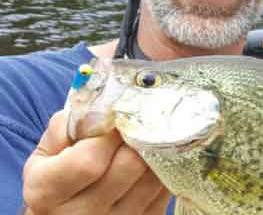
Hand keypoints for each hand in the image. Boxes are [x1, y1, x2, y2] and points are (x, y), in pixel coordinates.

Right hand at [22, 110, 172, 214]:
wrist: (66, 214)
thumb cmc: (56, 175)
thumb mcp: (47, 151)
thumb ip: (68, 126)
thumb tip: (103, 109)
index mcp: (47, 194)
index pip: (88, 161)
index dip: (110, 133)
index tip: (119, 116)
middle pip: (129, 166)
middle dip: (138, 136)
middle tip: (140, 120)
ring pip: (152, 176)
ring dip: (156, 149)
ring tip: (150, 134)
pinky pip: (164, 190)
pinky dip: (164, 167)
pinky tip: (156, 156)